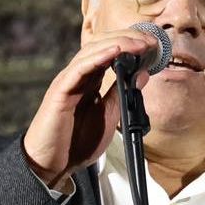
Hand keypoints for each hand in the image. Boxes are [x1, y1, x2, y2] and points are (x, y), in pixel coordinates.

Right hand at [21, 29, 159, 188]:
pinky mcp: (60, 91)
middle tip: (152, 40)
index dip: (131, 44)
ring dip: (118, 44)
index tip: (153, 45)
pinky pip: (79, 68)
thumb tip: (143, 73)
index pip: (110, 52)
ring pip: (92, 51)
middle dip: (128, 39)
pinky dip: (98, 57)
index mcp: (89, 81)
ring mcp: (68, 81)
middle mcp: (78, 76)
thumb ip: (123, 93)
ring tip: (139, 43)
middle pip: (102, 45)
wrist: (51, 165)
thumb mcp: (110, 115)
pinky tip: (115, 51)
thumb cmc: (77, 143)